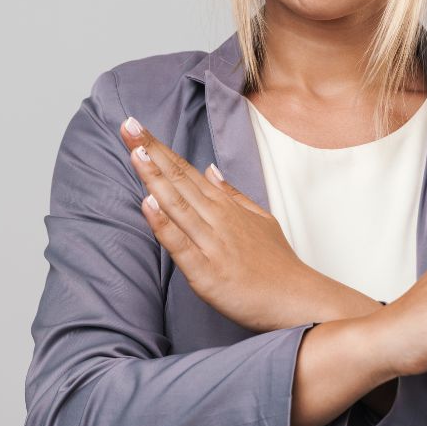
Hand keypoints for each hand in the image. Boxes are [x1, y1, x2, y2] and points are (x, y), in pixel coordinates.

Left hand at [119, 114, 328, 332]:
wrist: (297, 300)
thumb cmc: (276, 264)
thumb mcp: (259, 219)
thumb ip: (231, 194)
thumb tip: (210, 169)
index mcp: (223, 207)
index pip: (185, 170)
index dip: (159, 148)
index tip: (136, 126)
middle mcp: (216, 219)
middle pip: (178, 180)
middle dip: (151, 152)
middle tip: (128, 125)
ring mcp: (211, 244)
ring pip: (177, 205)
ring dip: (154, 178)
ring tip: (135, 151)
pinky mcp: (207, 272)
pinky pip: (181, 245)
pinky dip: (164, 224)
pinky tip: (148, 204)